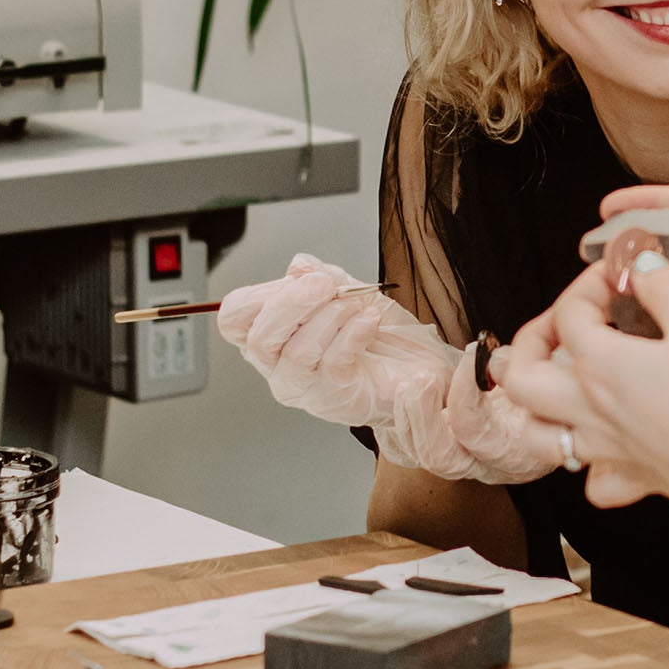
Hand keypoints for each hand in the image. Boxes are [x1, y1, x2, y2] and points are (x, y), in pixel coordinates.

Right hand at [216, 256, 560, 485]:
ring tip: (356, 303)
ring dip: (326, 318)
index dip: (263, 294)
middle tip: (326, 284)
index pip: (238, 319)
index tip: (302, 276)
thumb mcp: (353, 296)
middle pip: (258, 338)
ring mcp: (311, 392)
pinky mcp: (344, 403)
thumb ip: (324, 280)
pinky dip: (350, 337)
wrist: (430, 371)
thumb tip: (299, 265)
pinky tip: (369, 320)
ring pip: (293, 356)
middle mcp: (285, 369)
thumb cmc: (387, 339)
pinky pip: (332, 370)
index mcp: (278, 340)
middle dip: (291, 303)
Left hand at [501, 245, 668, 520]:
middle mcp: (587, 408)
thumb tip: (640, 262)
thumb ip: (664, 285)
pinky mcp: (628, 478)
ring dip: (538, 406)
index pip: (568, 312)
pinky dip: (589, 463)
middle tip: (561, 326)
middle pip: (521, 377)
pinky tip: (607, 445)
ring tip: (563, 385)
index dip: (589, 283)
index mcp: (600, 364)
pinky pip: (591, 479)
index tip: (622, 273)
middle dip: (530, 343)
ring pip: (537, 433)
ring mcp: (602, 448)